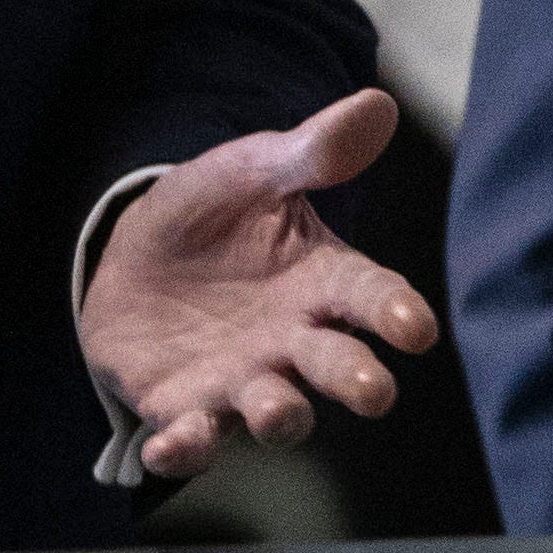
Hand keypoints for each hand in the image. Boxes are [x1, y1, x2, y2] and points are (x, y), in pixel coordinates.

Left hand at [78, 88, 437, 481]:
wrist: (136, 254)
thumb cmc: (212, 213)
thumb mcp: (249, 171)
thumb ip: (310, 152)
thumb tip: (378, 105)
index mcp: (320, 282)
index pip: (371, 297)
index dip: (395, 313)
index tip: (416, 327)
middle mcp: (293, 343)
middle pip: (337, 368)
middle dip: (356, 380)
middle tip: (373, 390)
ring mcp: (242, 380)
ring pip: (276, 411)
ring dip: (280, 416)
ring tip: (277, 412)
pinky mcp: (185, 407)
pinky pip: (191, 436)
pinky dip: (184, 447)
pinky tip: (166, 446)